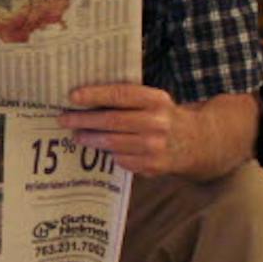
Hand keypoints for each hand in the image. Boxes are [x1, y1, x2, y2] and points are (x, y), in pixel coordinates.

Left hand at [59, 84, 256, 179]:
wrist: (198, 142)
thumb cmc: (165, 117)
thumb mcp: (154, 101)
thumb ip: (128, 99)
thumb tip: (85, 97)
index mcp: (157, 100)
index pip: (121, 95)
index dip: (95, 95)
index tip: (72, 96)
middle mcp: (158, 123)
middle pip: (111, 121)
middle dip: (83, 120)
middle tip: (63, 119)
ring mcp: (156, 147)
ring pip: (112, 143)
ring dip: (90, 139)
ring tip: (77, 135)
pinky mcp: (153, 166)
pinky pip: (121, 160)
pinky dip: (109, 154)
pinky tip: (102, 149)